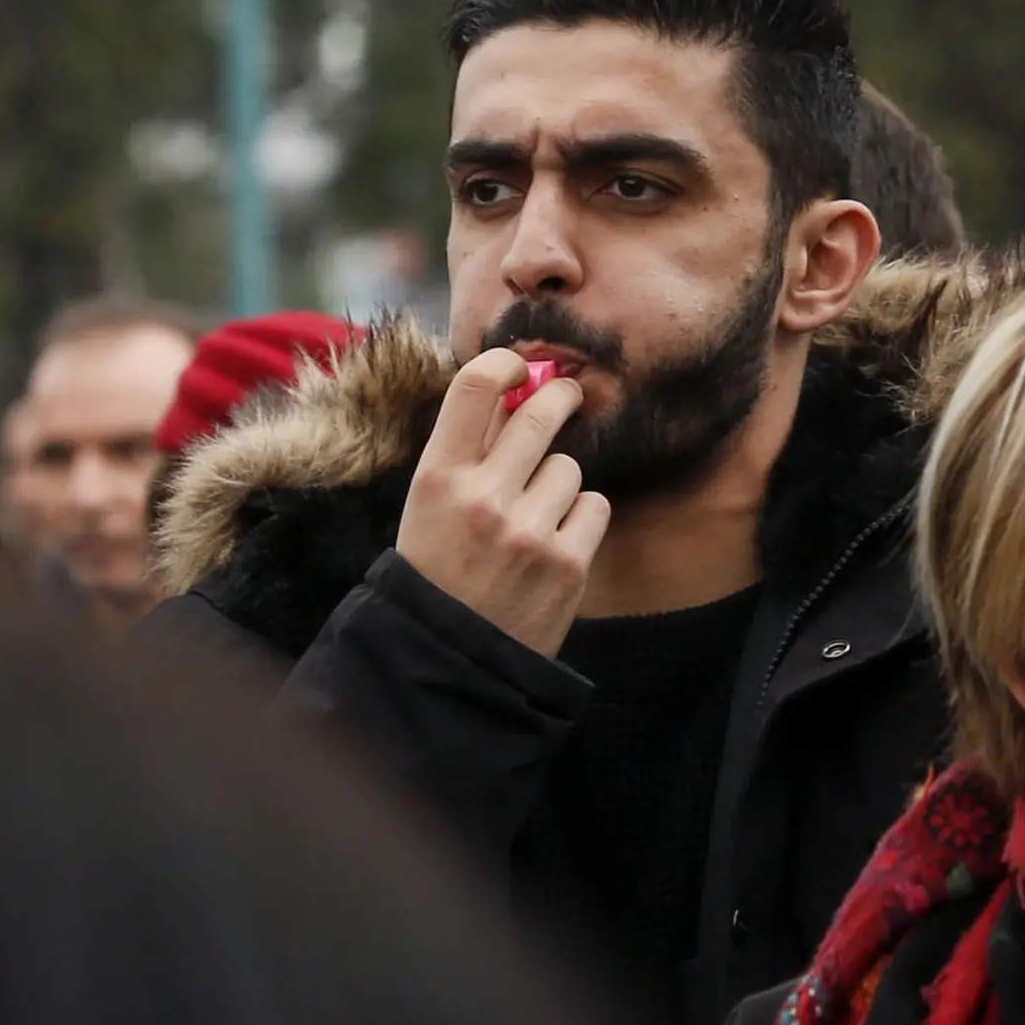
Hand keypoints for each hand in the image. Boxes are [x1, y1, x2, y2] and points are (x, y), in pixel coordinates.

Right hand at [394, 347, 610, 655]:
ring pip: (570, 465)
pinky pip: (594, 505)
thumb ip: (468, 450)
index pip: (476, 385)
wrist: (451, 662)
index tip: (520, 368)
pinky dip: (580, 519)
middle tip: (566, 397)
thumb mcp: (430, 505)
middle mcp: (484, 497)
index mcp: (438, 477)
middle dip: (560, 397)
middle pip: (541, 412)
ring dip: (559, 482)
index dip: (505, 362)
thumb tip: (519, 387)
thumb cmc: (439, 570)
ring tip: (534, 517)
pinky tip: (555, 543)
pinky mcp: (568, 563)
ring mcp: (529, 531)